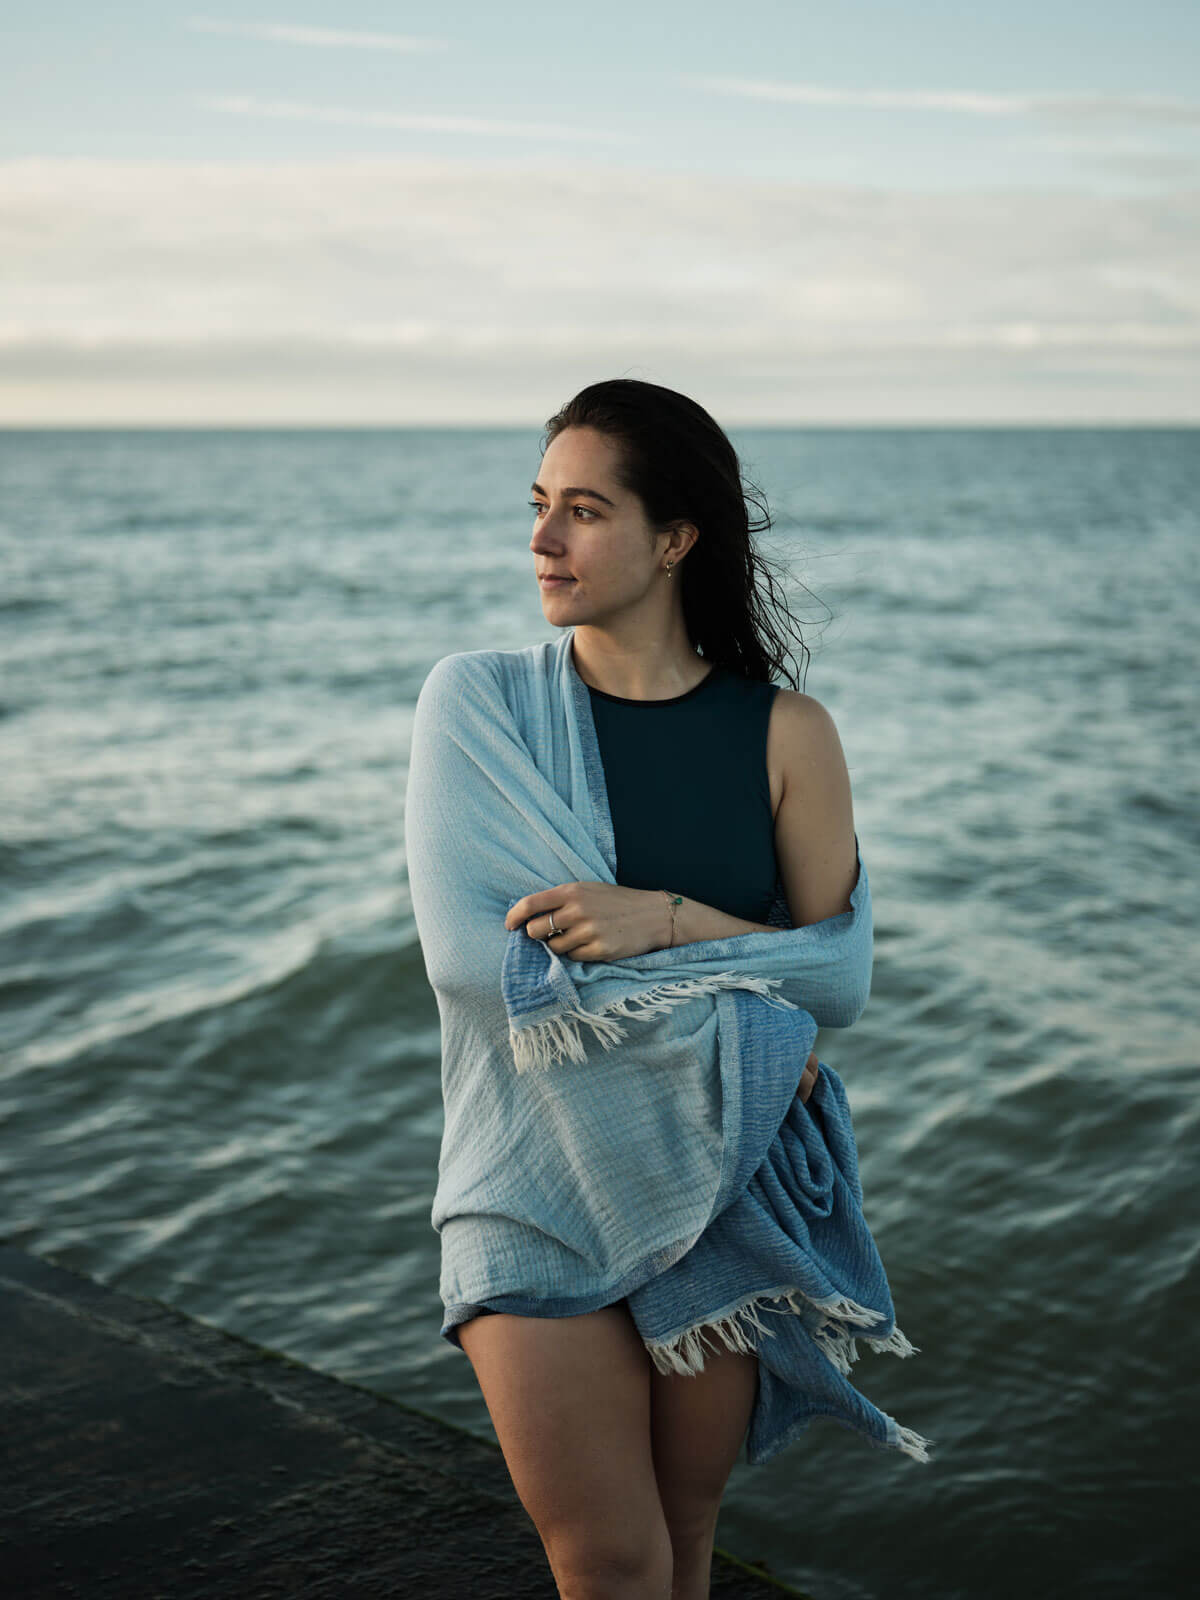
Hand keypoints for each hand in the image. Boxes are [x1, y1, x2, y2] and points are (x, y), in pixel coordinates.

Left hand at [504, 881, 669, 962]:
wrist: (653, 914)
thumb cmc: (616, 901)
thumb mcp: (588, 890)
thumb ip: (561, 900)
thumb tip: (529, 917)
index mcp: (572, 891)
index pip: (530, 904)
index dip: (514, 916)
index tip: (509, 925)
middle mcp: (577, 910)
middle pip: (536, 930)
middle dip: (537, 935)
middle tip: (547, 934)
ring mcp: (589, 931)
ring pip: (554, 947)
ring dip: (559, 945)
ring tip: (577, 937)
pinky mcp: (599, 950)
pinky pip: (573, 958)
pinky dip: (577, 954)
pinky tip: (591, 944)